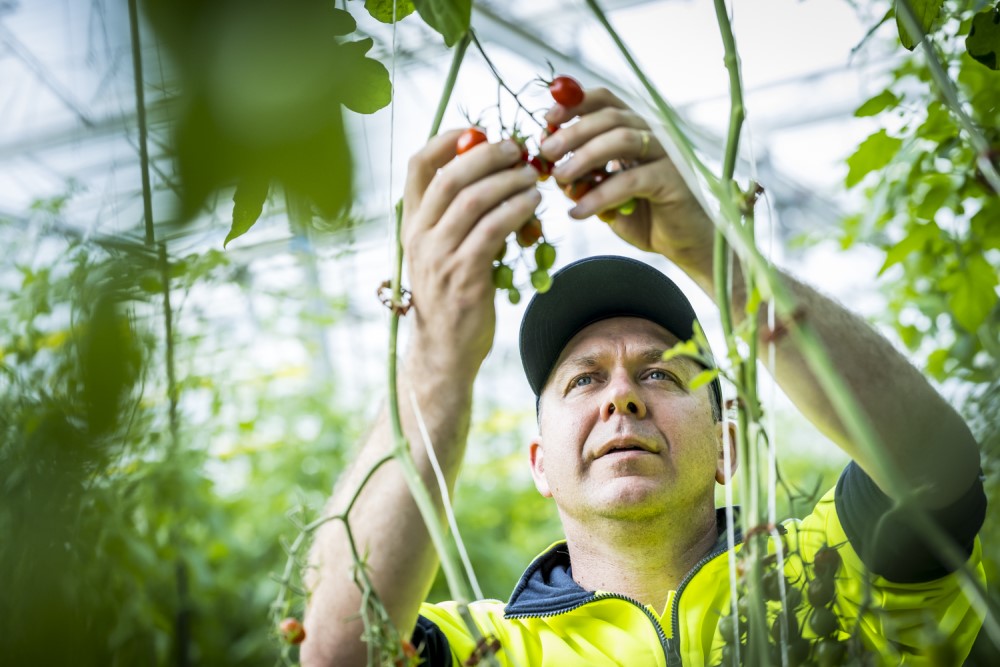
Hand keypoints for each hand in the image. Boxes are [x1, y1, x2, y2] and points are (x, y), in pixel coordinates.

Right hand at [403, 130, 541, 383]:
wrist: (443, 350)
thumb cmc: (450, 295)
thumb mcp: (442, 251)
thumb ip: (458, 217)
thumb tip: (495, 176)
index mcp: (411, 224)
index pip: (417, 166)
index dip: (446, 140)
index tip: (476, 131)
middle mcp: (419, 236)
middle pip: (450, 178)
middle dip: (486, 155)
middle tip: (517, 148)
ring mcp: (439, 257)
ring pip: (472, 201)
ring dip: (507, 182)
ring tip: (531, 176)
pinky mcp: (463, 277)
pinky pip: (491, 231)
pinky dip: (515, 211)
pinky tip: (532, 204)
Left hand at [540, 88, 714, 276]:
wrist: (683, 243)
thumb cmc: (643, 215)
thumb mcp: (603, 193)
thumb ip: (581, 177)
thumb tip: (550, 167)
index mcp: (635, 130)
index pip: (606, 101)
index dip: (575, 103)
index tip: (548, 119)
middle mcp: (653, 135)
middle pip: (610, 117)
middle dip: (573, 131)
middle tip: (547, 151)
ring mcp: (666, 154)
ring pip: (622, 140)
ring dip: (585, 156)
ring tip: (560, 178)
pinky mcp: (673, 180)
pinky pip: (631, 181)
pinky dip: (600, 196)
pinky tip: (579, 212)